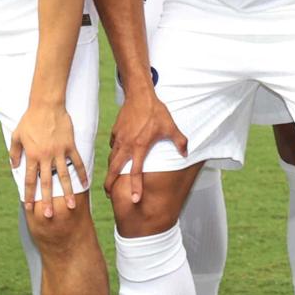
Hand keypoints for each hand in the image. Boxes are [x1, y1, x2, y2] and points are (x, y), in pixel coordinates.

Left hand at [11, 98, 84, 217]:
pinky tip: (85, 184)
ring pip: (64, 176)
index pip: (30, 180)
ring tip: (70, 205)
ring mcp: (59, 152)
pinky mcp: (70, 146)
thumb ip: (14, 153)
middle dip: (47, 200)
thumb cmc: (30, 120)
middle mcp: (46, 157)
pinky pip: (77, 162)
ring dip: (66, 192)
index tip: (30, 208)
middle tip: (49, 215)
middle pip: (46, 183)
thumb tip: (13, 167)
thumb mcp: (16, 136)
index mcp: (32, 156)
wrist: (46, 105)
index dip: (29, 195)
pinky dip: (82, 173)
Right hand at [105, 89, 187, 203]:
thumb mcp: (171, 126)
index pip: (135, 172)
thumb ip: (179, 141)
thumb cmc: (156, 111)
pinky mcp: (115, 132)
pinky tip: (116, 156)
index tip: (134, 200)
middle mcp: (127, 145)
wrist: (139, 95)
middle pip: (114, 169)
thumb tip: (186, 153)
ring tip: (110, 179)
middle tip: (108, 194)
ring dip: (110, 170)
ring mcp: (119, 139)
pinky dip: (113, 154)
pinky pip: (113, 147)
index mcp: (140, 147)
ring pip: (112, 158)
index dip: (135, 187)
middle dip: (110, 183)